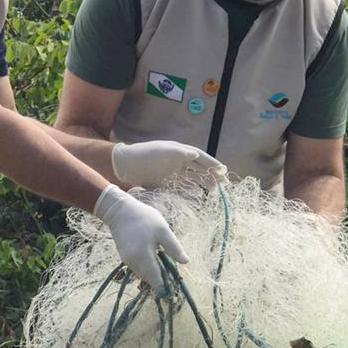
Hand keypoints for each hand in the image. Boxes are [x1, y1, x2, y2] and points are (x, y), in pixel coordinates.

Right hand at [94, 185, 189, 291]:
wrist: (119, 211)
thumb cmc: (144, 218)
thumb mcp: (163, 230)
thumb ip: (174, 248)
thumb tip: (186, 262)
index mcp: (143, 258)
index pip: (156, 281)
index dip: (165, 288)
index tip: (174, 291)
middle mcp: (133, 263)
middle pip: (149, 279)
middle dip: (160, 280)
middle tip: (172, 274)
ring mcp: (127, 261)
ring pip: (143, 274)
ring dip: (153, 273)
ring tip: (164, 263)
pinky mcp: (124, 257)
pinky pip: (138, 268)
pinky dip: (146, 267)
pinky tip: (153, 256)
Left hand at [111, 141, 226, 188]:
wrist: (124, 166)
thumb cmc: (144, 154)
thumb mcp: (163, 151)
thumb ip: (180, 153)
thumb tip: (196, 154)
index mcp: (179, 152)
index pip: (200, 158)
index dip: (212, 163)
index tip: (223, 170)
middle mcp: (177, 163)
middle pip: (198, 170)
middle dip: (211, 176)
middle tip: (223, 184)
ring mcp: (171, 175)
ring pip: (191, 180)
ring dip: (202, 185)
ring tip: (213, 191)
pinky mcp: (164, 185)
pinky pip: (180, 189)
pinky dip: (189, 193)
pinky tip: (196, 196)